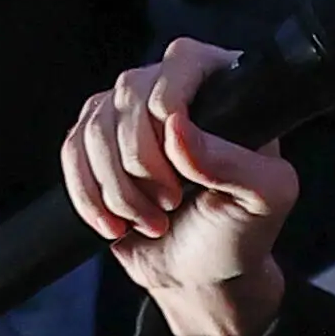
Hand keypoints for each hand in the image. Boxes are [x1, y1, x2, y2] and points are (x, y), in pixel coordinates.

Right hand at [63, 41, 298, 335]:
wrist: (199, 273)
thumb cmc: (239, 231)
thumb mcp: (263, 199)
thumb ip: (234, 162)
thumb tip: (175, 127)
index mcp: (225, 87)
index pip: (182, 61)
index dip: (169, 110)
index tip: (181, 170)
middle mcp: (174, 87)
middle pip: (128, 95)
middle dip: (142, 165)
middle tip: (171, 204)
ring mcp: (129, 112)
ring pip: (95, 127)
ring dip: (118, 189)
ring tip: (151, 221)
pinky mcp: (95, 140)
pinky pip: (71, 150)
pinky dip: (88, 195)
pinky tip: (115, 223)